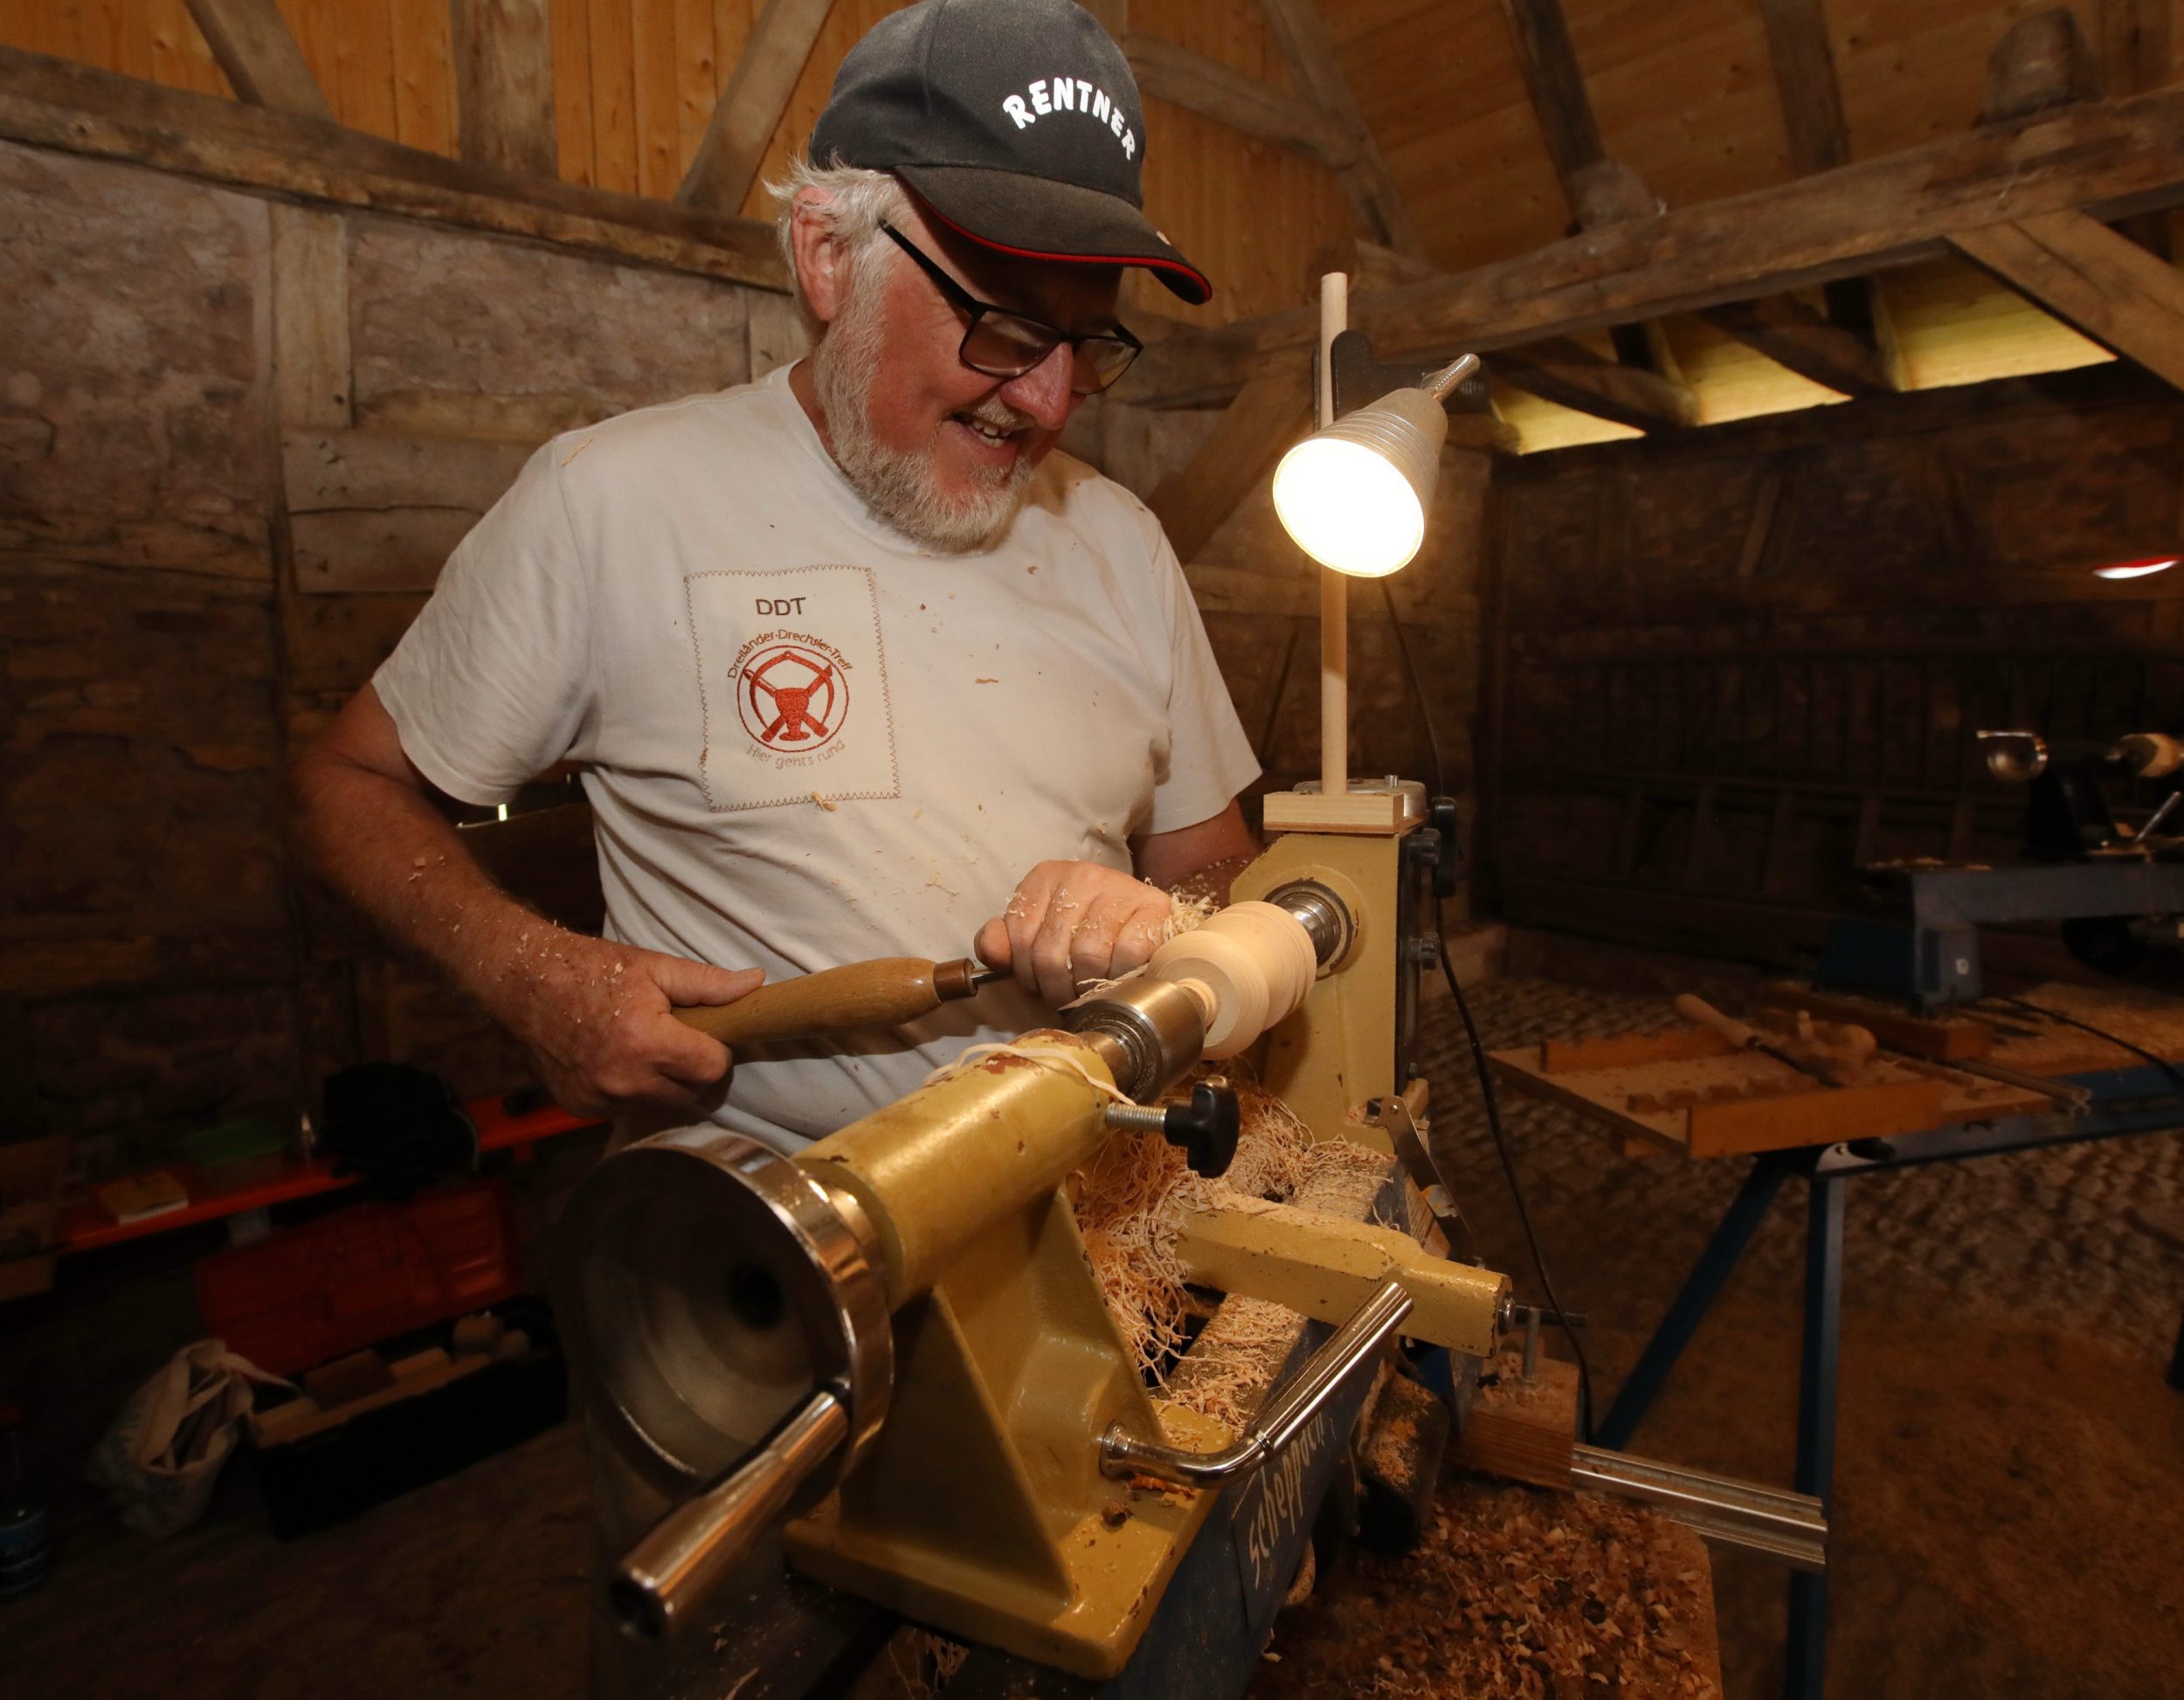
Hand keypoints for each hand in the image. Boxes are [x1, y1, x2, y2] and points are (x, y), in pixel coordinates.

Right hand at [476, 923, 764, 1117]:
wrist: (523, 984)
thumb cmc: (592, 970)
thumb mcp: (653, 967)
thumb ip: (708, 983)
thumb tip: (756, 983)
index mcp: (647, 1043)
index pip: (713, 1069)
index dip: (716, 1051)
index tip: (705, 1035)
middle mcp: (625, 1080)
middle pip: (692, 1094)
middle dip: (694, 1070)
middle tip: (681, 1042)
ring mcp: (600, 1100)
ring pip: (661, 1105)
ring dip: (665, 1085)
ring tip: (649, 1050)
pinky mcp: (582, 1109)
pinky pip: (627, 1110)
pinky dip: (633, 1092)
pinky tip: (621, 1063)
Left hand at [975, 860, 1171, 1006]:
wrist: (1143, 917)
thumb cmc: (1084, 928)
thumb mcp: (1038, 930)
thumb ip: (1003, 942)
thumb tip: (991, 954)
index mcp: (1046, 877)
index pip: (1018, 934)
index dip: (1025, 972)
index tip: (1037, 985)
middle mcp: (1082, 875)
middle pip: (1050, 951)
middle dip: (1054, 987)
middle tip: (1064, 997)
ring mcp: (1119, 888)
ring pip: (1088, 955)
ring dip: (1086, 987)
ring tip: (1088, 992)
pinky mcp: (1153, 907)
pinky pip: (1127, 954)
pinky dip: (1120, 977)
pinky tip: (1117, 979)